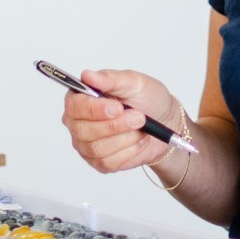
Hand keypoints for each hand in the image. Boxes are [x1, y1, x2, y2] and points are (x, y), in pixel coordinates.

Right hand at [59, 68, 181, 175]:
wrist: (164, 122)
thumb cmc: (147, 99)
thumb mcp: (134, 82)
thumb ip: (110, 79)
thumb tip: (87, 75)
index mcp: (81, 97)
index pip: (75, 106)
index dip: (94, 109)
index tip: (117, 108)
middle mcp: (78, 122)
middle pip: (83, 130)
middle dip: (115, 126)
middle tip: (138, 118)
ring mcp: (86, 144)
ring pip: (97, 148)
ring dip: (125, 138)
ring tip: (141, 128)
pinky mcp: (99, 162)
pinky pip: (108, 162)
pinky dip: (129, 151)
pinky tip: (138, 140)